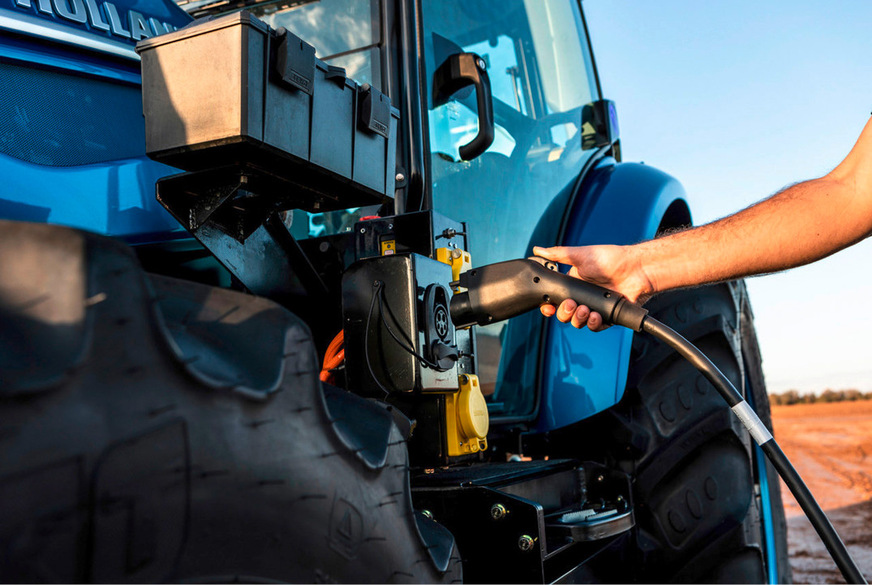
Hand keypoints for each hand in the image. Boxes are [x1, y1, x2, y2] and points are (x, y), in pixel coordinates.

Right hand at [532, 244, 651, 331]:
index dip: (549, 307)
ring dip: (578, 319)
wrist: (636, 269)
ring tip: (586, 309)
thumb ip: (557, 254)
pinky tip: (595, 315)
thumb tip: (537, 249)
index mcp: (573, 284)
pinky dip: (593, 323)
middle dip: (564, 313)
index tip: (548, 308)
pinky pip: (595, 326)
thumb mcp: (579, 254)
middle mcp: (583, 297)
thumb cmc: (610, 259)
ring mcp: (595, 307)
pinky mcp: (608, 316)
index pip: (556, 300)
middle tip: (571, 305)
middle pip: (565, 314)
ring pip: (578, 322)